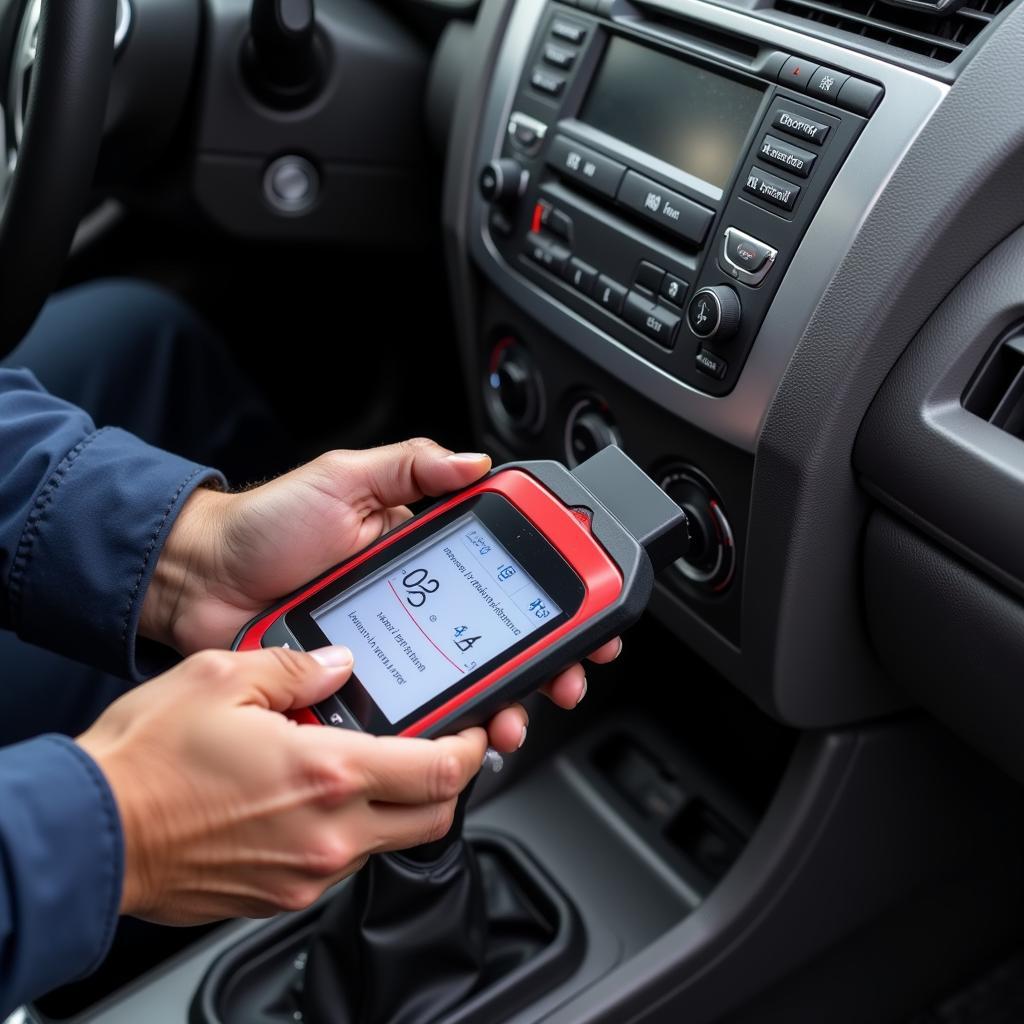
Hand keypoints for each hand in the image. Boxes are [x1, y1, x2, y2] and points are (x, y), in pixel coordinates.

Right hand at [77, 645, 486, 922]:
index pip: (438, 771)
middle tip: (439, 748)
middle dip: (448, 783)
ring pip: (389, 843)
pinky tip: (317, 795)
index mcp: (326, 774)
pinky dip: (350, 829)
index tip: (473, 728)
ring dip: (396, 805)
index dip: (470, 748)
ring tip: (369, 763)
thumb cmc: (147, 763)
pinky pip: (341, 863)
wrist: (90, 835)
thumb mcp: (221, 678)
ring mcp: (305, 875)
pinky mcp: (279, 897)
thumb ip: (294, 667)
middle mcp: (327, 834)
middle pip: (432, 818)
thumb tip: (337, 665)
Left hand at [141, 438, 621, 751]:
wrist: (199, 580)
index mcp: (423, 553)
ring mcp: (393, 648)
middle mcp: (418, 604)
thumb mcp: (345, 479)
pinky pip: (411, 712)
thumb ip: (411, 465)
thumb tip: (477, 463)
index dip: (554, 594)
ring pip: (465, 683)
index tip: (589, 611)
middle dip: (545, 663)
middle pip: (500, 639)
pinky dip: (441, 730)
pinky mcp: (361, 687)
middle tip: (565, 681)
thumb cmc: (267, 526)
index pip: (505, 574)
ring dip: (501, 705)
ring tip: (511, 721)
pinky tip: (456, 737)